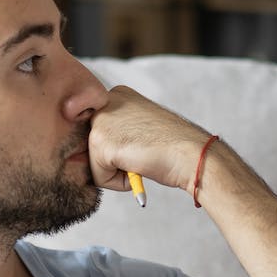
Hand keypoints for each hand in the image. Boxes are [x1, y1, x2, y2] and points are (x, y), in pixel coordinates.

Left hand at [85, 86, 208, 194]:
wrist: (192, 153)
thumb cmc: (175, 147)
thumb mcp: (141, 129)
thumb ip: (118, 134)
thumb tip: (84, 156)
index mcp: (117, 94)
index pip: (101, 133)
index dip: (122, 148)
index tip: (143, 144)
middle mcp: (105, 102)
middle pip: (93, 147)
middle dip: (116, 160)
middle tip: (144, 152)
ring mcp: (101, 121)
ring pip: (94, 163)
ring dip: (119, 171)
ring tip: (143, 158)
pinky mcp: (100, 143)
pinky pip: (99, 178)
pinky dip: (120, 182)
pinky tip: (141, 166)